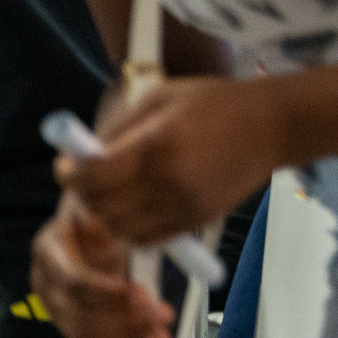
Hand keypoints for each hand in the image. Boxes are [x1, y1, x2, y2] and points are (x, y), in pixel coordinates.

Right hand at [31, 193, 174, 337]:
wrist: (88, 223)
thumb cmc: (98, 212)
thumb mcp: (100, 204)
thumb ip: (107, 216)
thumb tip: (119, 215)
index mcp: (49, 250)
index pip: (73, 280)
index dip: (107, 293)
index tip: (142, 295)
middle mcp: (45, 283)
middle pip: (80, 314)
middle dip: (124, 322)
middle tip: (162, 318)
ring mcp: (55, 308)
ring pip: (86, 336)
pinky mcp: (69, 325)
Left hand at [59, 76, 286, 244]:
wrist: (271, 127)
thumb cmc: (214, 104)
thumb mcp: (159, 98)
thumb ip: (119, 129)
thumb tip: (83, 152)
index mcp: (156, 146)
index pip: (94, 177)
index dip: (70, 175)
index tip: (66, 166)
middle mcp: (169, 183)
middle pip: (102, 209)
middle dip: (84, 196)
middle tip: (85, 180)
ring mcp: (185, 207)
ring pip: (123, 231)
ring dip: (107, 216)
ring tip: (110, 194)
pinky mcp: (198, 222)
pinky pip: (150, 240)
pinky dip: (132, 229)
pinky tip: (134, 207)